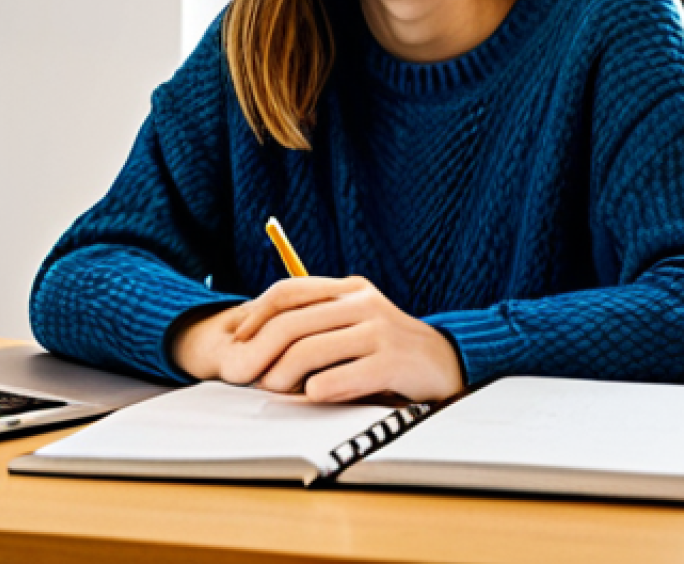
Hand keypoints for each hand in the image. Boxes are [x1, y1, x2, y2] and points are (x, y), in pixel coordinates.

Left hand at [172, 277, 464, 403]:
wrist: (443, 361)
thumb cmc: (386, 346)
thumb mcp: (355, 318)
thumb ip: (318, 319)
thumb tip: (260, 335)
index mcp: (349, 288)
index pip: (289, 290)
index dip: (257, 314)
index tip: (239, 339)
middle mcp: (362, 303)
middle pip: (293, 321)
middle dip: (261, 350)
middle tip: (247, 374)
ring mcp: (379, 331)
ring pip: (311, 350)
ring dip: (283, 374)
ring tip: (274, 388)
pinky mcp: (392, 362)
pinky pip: (340, 377)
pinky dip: (318, 389)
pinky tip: (312, 395)